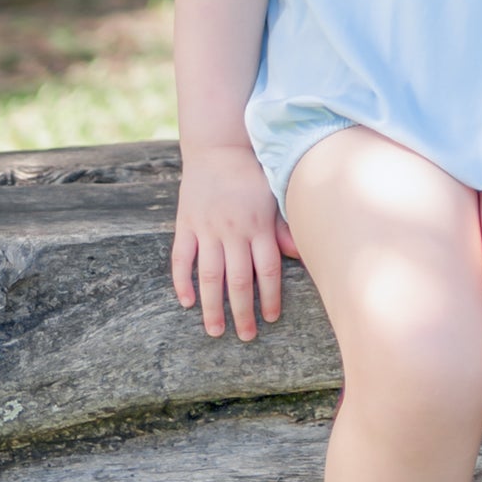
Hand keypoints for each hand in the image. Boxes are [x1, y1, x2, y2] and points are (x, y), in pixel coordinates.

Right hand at [171, 142, 302, 340]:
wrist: (218, 145)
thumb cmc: (252, 173)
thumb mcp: (273, 197)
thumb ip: (283, 228)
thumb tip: (300, 255)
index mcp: (258, 225)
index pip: (267, 270)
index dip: (270, 297)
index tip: (271, 318)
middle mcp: (232, 230)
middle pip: (238, 280)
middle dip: (242, 312)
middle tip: (246, 336)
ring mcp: (207, 228)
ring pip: (209, 276)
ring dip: (212, 307)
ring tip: (215, 331)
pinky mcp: (186, 223)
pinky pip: (181, 258)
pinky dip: (182, 281)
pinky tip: (187, 302)